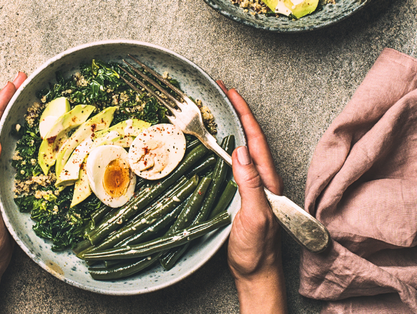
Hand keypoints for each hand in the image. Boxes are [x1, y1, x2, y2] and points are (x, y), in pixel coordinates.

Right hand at [217, 81, 286, 313]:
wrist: (256, 273)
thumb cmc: (257, 250)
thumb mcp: (255, 217)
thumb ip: (250, 185)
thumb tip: (240, 152)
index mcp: (268, 181)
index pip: (256, 140)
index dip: (245, 114)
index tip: (231, 92)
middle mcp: (263, 179)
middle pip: (251, 138)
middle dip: (238, 112)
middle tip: (221, 93)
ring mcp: (253, 187)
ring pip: (243, 149)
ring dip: (232, 126)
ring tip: (218, 109)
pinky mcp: (243, 194)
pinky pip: (234, 164)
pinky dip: (226, 146)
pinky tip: (217, 144)